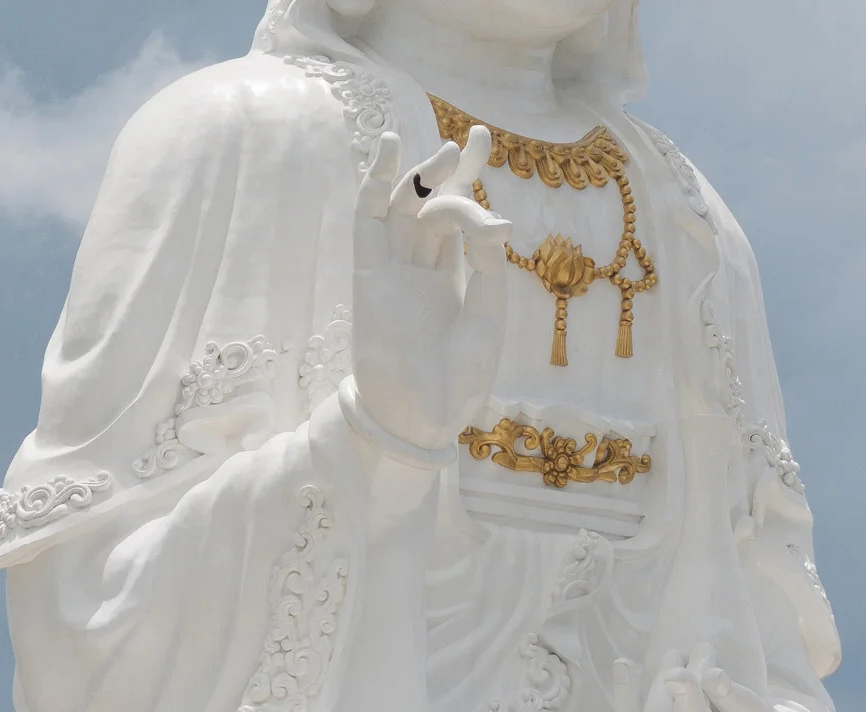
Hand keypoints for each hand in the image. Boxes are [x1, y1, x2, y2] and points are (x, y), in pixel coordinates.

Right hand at [350, 129, 511, 450]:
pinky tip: (387, 155)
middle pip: (431, 204)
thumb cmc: (459, 379)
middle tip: (470, 141)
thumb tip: (496, 219)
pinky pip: (368, 224)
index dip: (468, 179)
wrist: (423, 417)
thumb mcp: (488, 318)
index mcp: (450, 279)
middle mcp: (420, 269)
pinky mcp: (369, 277)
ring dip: (419, 177)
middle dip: (449, 171)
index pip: (457, 217)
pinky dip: (374, 187)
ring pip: (402, 208)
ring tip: (442, 152)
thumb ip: (489, 268)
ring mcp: (393, 271)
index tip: (482, 140)